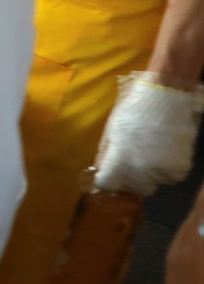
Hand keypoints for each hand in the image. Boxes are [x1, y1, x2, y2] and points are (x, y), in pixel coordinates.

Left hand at [94, 73, 203, 196]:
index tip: (111, 173)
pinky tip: (166, 149)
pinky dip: (169, 167)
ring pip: (155, 182)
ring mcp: (162, 171)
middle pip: (134, 188)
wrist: (166, 95)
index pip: (107, 185)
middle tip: (134, 160)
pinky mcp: (181, 167)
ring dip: (152, 172)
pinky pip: (172, 175)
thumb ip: (106, 153)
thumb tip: (100, 170)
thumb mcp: (111, 130)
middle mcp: (140, 171)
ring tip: (153, 150)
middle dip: (132, 179)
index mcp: (118, 161)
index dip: (108, 180)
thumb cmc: (133, 109)